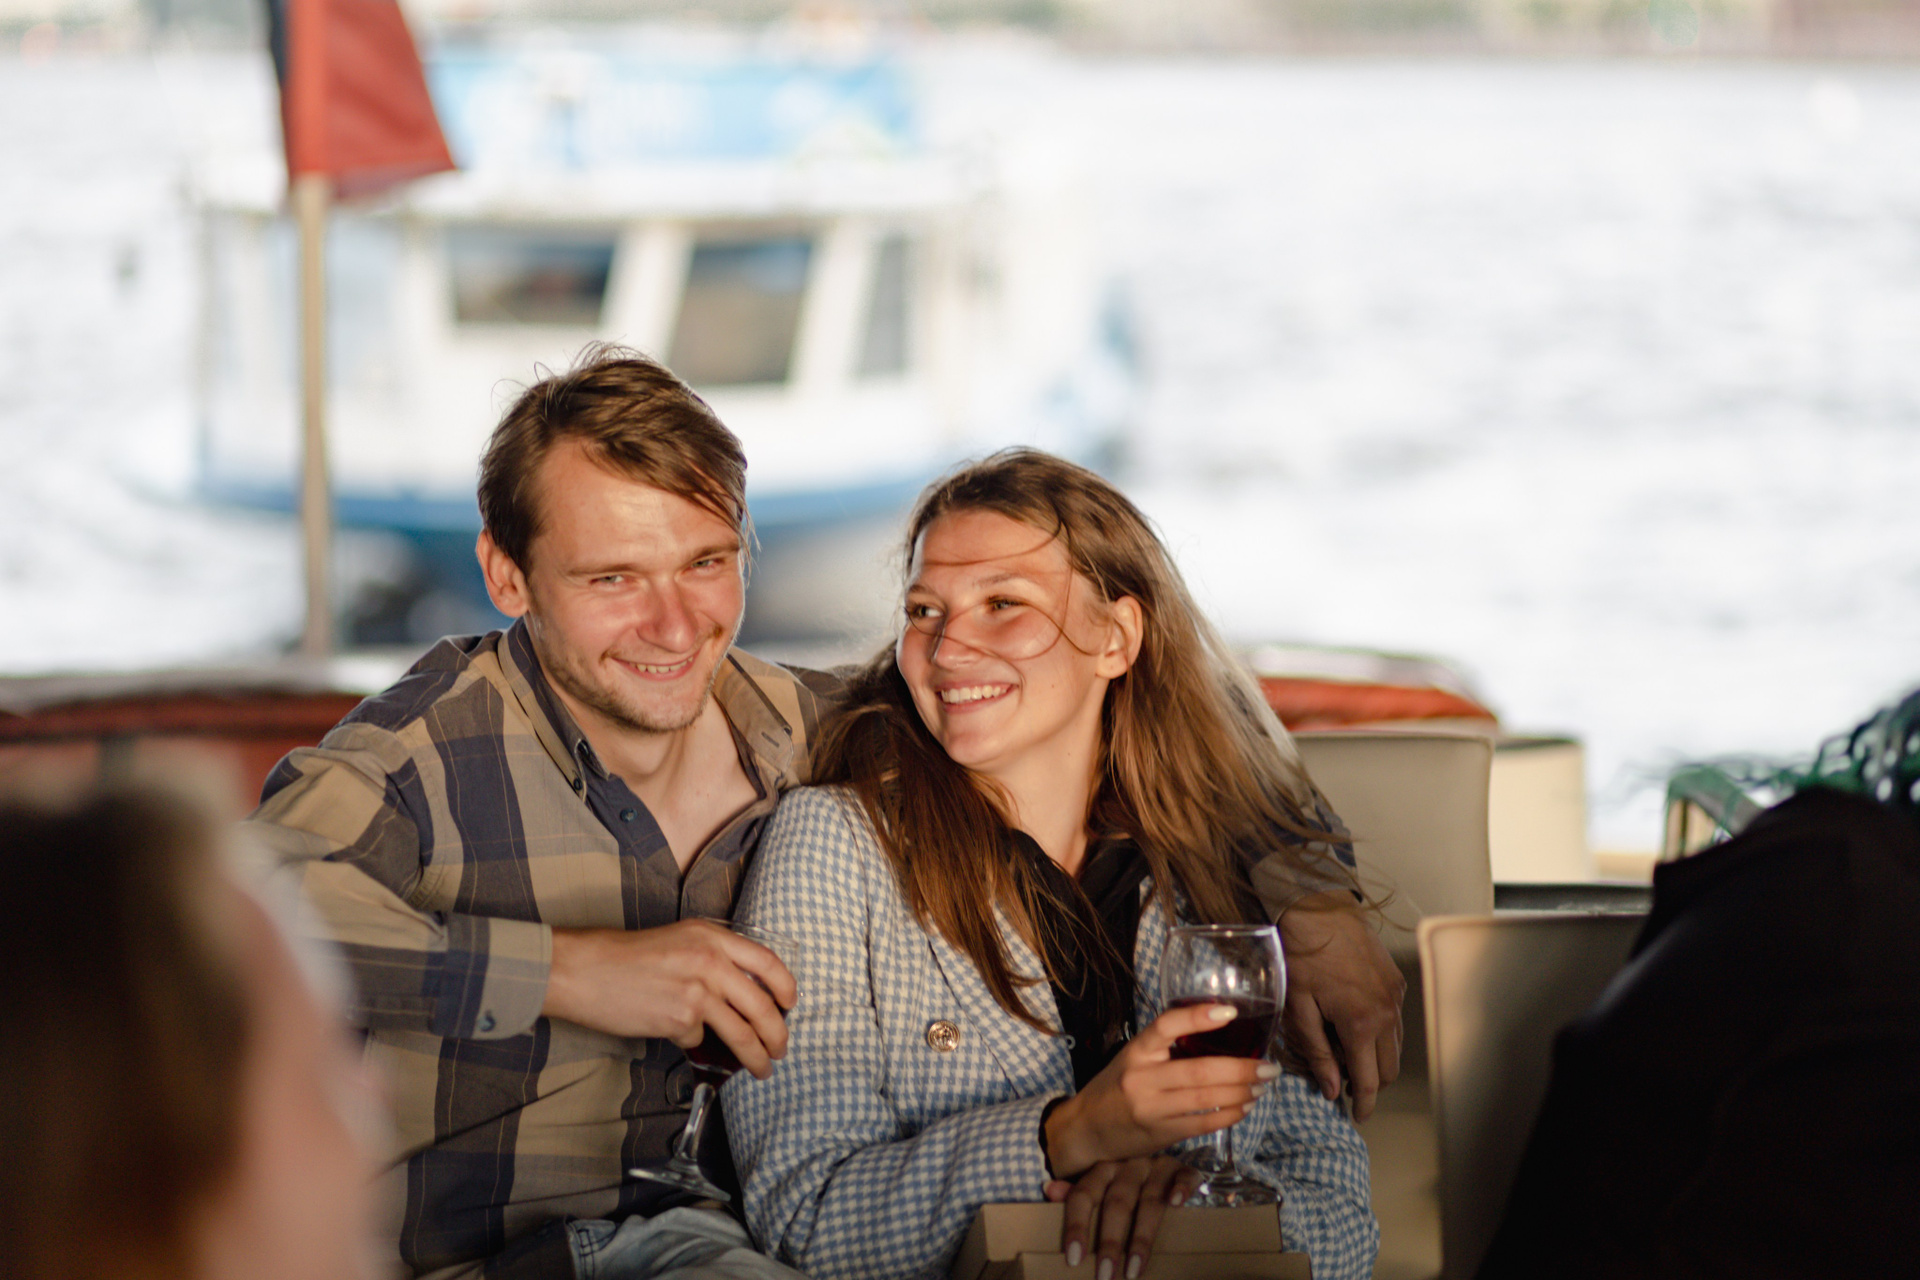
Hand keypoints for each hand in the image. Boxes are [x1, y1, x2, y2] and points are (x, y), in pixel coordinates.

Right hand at [541, 920, 796, 1077]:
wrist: (584, 969)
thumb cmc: (625, 956)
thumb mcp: (679, 941)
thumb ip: (713, 958)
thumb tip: (740, 993)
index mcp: (712, 936)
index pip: (767, 962)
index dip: (786, 987)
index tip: (790, 1004)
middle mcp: (711, 960)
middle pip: (762, 1004)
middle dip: (777, 1033)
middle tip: (781, 1048)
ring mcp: (697, 991)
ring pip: (742, 1032)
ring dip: (757, 1056)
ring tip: (763, 1069)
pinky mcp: (679, 1019)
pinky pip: (698, 1039)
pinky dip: (691, 1042)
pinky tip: (673, 1032)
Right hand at [1042, 1002, 1279, 1178]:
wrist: (1085, 1129)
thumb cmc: (1115, 1087)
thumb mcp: (1133, 1058)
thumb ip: (1166, 1050)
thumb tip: (1219, 1036)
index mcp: (1136, 1051)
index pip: (1166, 1026)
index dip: (1197, 1017)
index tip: (1230, 1012)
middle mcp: (1142, 1077)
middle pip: (1199, 1070)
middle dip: (1241, 1068)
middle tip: (1269, 1066)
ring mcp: (1151, 1108)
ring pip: (1205, 1099)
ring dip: (1241, 1093)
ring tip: (1261, 1086)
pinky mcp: (1160, 1134)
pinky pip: (1203, 1124)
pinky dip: (1229, 1115)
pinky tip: (1244, 1108)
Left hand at [1046, 1156, 1201, 1279]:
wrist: (1160, 1149)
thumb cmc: (1125, 1182)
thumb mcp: (1100, 1186)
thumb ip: (1077, 1193)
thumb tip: (1048, 1191)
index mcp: (1103, 1169)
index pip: (1084, 1195)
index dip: (1077, 1226)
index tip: (1074, 1259)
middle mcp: (1128, 1165)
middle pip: (1117, 1203)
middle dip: (1110, 1241)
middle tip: (1106, 1275)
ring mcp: (1157, 1166)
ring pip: (1150, 1200)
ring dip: (1142, 1237)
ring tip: (1135, 1270)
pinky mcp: (1182, 1168)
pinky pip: (1184, 1176)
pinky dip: (1181, 1188)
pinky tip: (1176, 1204)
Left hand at [1278, 893, 1404, 1119]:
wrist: (1318, 909)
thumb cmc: (1300, 956)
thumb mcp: (1298, 1008)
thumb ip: (1317, 1052)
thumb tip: (1333, 1088)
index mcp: (1361, 1024)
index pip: (1369, 1079)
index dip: (1366, 1103)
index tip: (1360, 1117)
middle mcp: (1386, 1013)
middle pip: (1390, 1068)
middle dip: (1373, 1083)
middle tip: (1349, 1087)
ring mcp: (1395, 995)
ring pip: (1397, 1045)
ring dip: (1379, 1058)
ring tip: (1351, 1058)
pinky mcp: (1396, 980)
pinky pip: (1396, 1020)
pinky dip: (1383, 1033)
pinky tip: (1360, 1028)